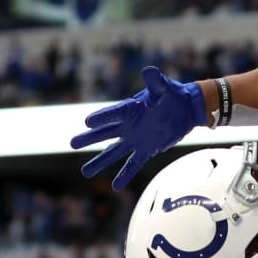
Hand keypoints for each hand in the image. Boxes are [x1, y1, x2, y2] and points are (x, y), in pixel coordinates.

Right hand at [71, 65, 207, 189]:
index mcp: (130, 109)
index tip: (88, 122)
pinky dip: (125, 174)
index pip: (113, 114)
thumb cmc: (173, 95)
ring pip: (115, 152)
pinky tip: (115, 186)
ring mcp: (136, 139)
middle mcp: (128, 125)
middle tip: (72, 143)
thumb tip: (149, 70)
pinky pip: (134, 164)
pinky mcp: (147, 149)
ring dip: (100, 162)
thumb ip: (155, 82)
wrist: (185, 109)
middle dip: (90, 139)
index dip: (102, 118)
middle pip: (106, 134)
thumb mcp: (164, 88)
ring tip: (85, 172)